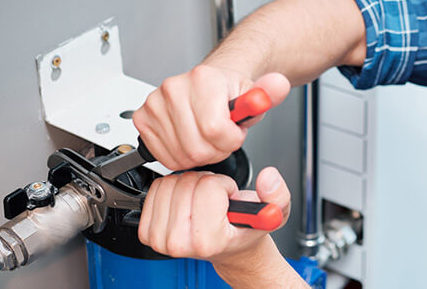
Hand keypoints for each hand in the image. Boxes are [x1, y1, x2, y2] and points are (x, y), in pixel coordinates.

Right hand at [132, 64, 289, 170]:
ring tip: (206, 138)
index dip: (230, 140)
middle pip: (197, 147)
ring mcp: (155, 103)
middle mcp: (174, 88)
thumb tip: (279, 85)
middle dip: (216, 150)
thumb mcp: (255, 95)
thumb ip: (268, 94)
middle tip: (221, 138)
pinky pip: (164, 156)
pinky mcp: (143, 118)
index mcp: (203, 79)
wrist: (209, 85)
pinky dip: (180, 157)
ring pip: (181, 155)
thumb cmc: (228, 94)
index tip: (234, 133)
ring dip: (199, 155)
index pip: (215, 129)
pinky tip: (189, 141)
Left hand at [137, 167, 291, 264]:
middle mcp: (180, 243)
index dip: (223, 186)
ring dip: (188, 185)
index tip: (228, 201)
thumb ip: (278, 195)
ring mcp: (161, 240)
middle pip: (187, 183)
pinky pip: (156, 190)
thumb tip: (269, 179)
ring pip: (170, 183)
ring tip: (202, 202)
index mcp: (209, 240)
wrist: (228, 247)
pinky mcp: (148, 232)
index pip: (208, 187)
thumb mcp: (274, 212)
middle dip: (205, 184)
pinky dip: (172, 189)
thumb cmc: (243, 230)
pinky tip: (186, 203)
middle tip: (214, 201)